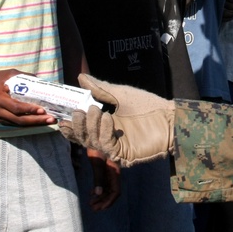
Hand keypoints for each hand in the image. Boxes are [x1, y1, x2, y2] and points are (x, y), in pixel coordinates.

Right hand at [0, 70, 55, 126]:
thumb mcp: (8, 74)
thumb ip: (23, 77)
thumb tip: (40, 81)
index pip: (16, 107)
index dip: (29, 109)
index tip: (42, 110)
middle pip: (19, 119)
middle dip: (37, 120)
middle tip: (52, 119)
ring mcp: (0, 117)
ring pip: (19, 123)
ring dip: (36, 123)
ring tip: (50, 121)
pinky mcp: (3, 120)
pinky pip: (17, 123)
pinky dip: (30, 123)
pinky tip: (41, 121)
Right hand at [59, 74, 173, 166]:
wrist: (170, 118)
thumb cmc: (148, 105)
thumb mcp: (121, 94)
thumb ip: (100, 88)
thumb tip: (80, 77)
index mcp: (104, 124)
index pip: (83, 128)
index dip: (71, 125)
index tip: (62, 116)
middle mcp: (107, 137)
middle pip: (84, 137)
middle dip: (78, 126)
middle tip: (78, 112)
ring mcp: (115, 147)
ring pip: (92, 142)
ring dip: (90, 126)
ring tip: (95, 110)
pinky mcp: (123, 155)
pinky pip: (106, 145)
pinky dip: (104, 132)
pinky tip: (108, 119)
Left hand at [85, 148, 120, 210]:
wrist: (95, 135)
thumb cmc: (97, 146)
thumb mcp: (97, 162)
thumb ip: (98, 177)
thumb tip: (98, 193)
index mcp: (114, 172)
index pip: (115, 191)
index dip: (109, 201)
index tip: (99, 208)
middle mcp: (113, 174)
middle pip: (111, 193)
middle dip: (103, 202)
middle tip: (92, 208)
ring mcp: (109, 172)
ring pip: (107, 189)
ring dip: (100, 198)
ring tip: (91, 203)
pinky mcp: (104, 170)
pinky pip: (104, 184)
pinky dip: (98, 191)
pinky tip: (91, 194)